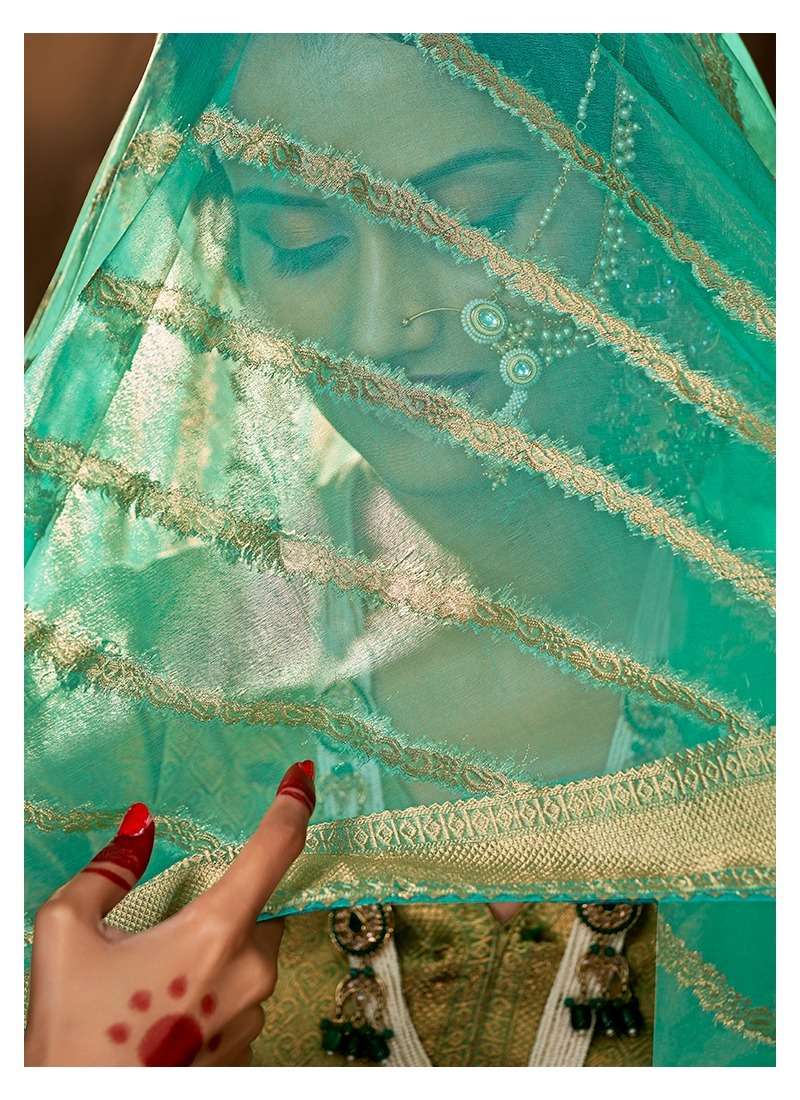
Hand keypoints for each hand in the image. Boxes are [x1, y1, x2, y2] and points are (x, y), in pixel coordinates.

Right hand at [24, 760, 315, 1065]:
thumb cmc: (73, 1033)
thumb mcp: (67, 934)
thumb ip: (108, 870)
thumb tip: (139, 826)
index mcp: (218, 931)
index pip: (277, 848)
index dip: (294, 804)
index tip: (303, 774)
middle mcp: (251, 972)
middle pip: (263, 907)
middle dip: (230, 900)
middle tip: (175, 919)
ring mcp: (252, 1016)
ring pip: (253, 954)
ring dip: (220, 947)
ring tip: (157, 973)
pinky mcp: (245, 1051)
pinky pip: (242, 997)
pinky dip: (215, 987)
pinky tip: (166, 1006)